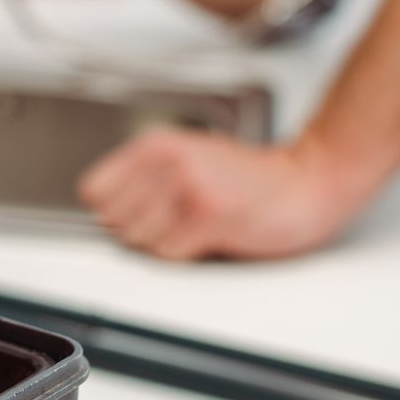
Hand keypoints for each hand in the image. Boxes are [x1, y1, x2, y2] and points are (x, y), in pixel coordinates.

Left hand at [76, 128, 362, 260]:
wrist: (305, 181)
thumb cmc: (248, 177)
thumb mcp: (187, 157)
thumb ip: (144, 177)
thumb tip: (102, 210)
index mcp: (156, 144)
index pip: (94, 191)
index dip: (112, 211)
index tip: (133, 214)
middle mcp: (167, 161)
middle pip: (114, 221)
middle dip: (140, 229)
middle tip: (175, 221)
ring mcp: (188, 187)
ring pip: (138, 240)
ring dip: (164, 243)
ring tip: (195, 226)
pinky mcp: (209, 216)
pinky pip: (168, 253)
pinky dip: (185, 254)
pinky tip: (210, 236)